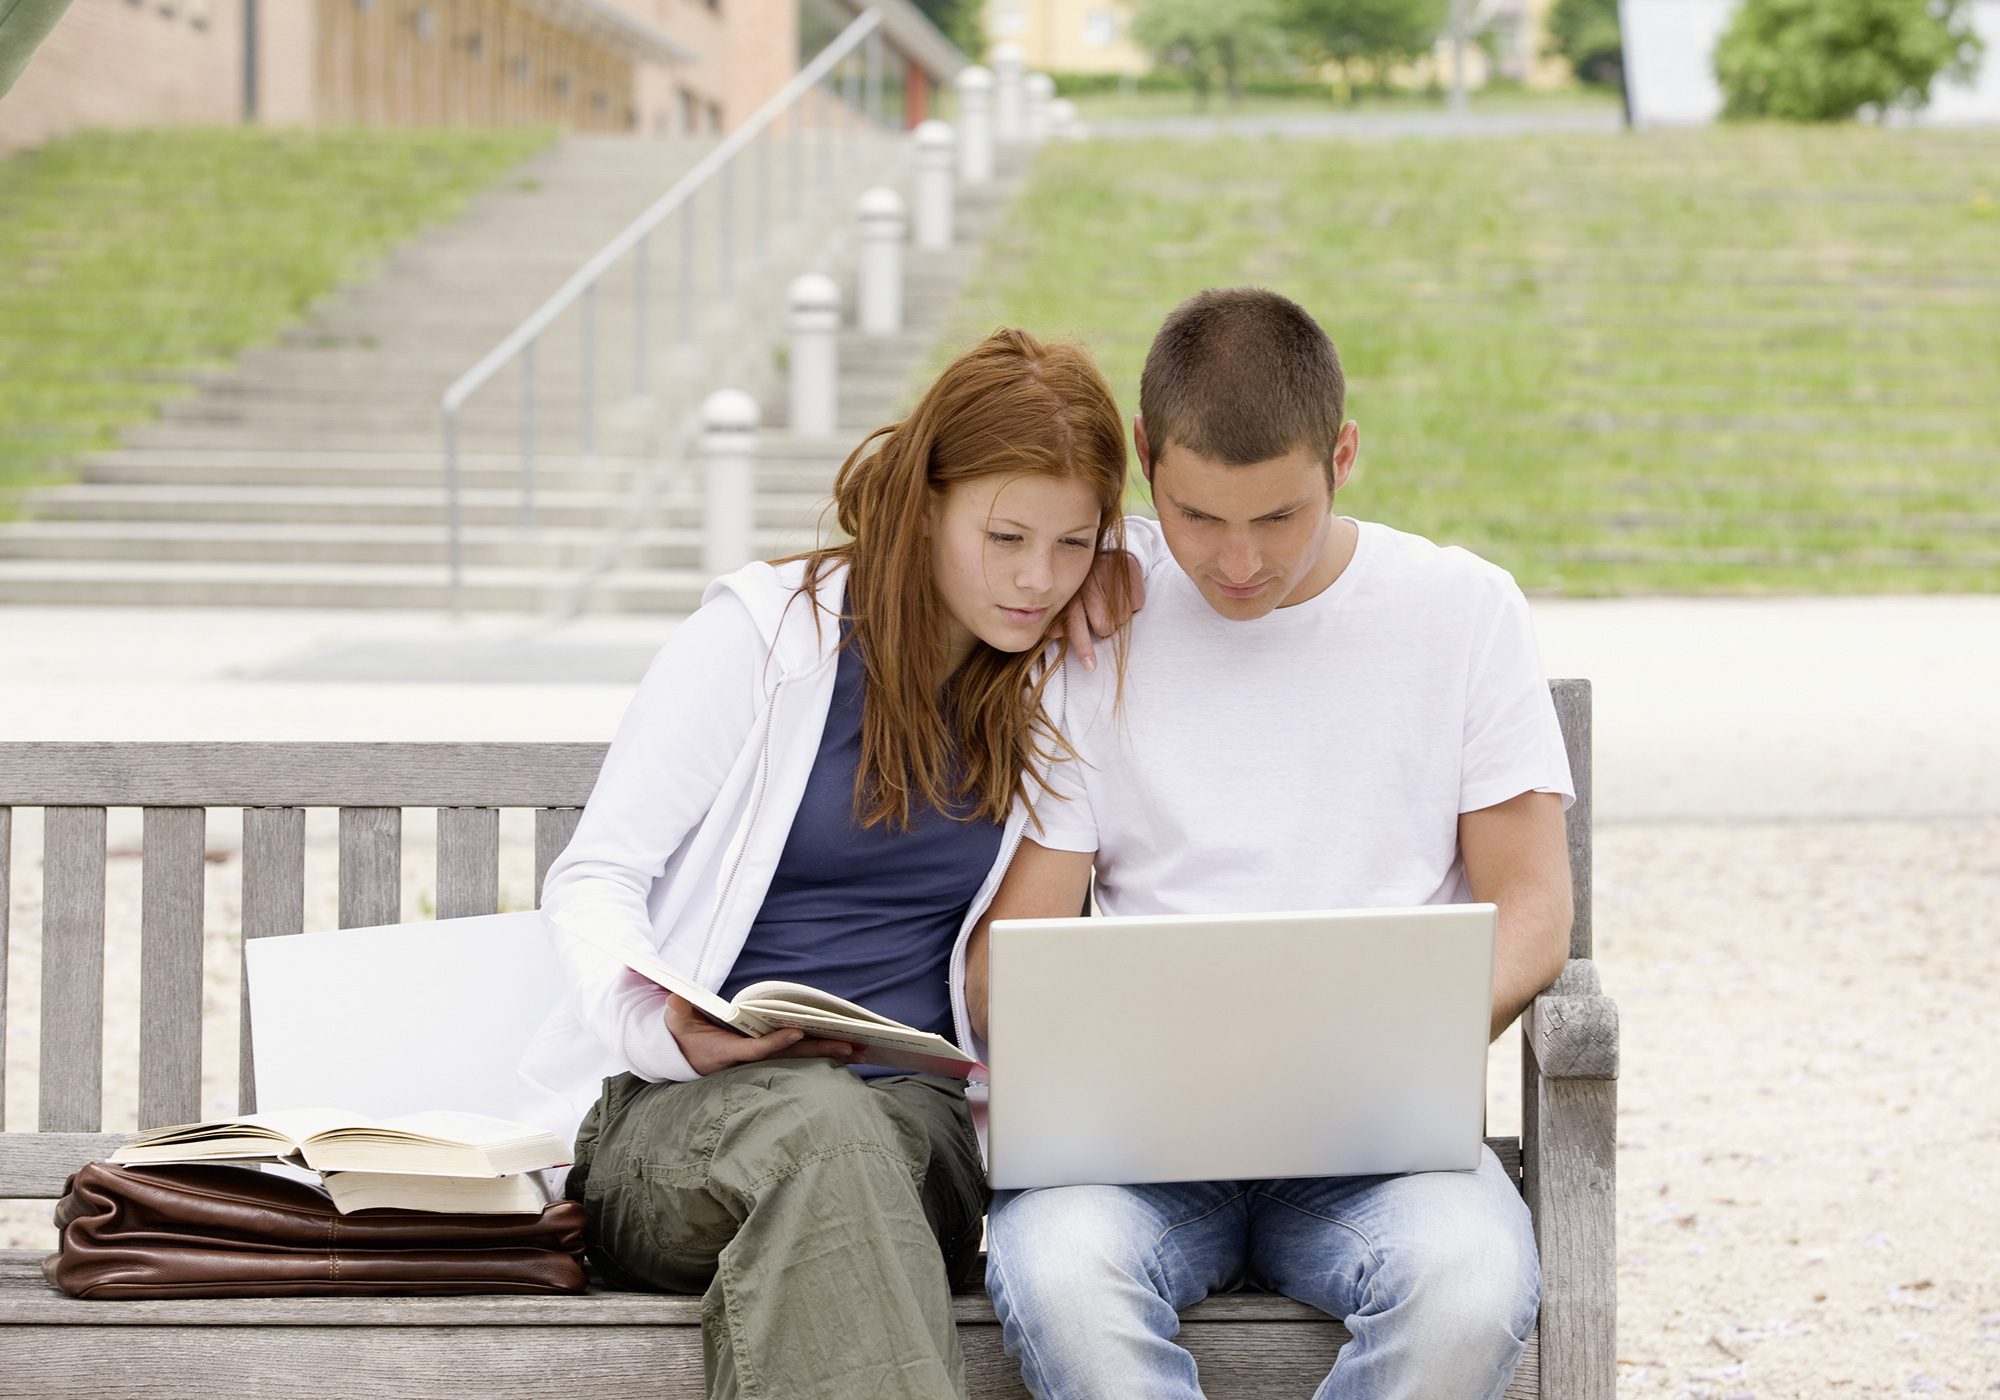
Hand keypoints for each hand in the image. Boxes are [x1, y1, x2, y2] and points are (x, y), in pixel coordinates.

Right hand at [665, 994, 860, 1076]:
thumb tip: (676, 1001)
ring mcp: (762, 1062)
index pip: (756, 1049)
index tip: (796, 1033)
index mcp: (727, 1052)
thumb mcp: (677, 1022)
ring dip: (830, 1054)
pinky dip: (822, 1052)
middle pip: (790, 1057)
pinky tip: (847, 1051)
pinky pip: (800, 1056)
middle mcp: (750, 1061)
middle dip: (821, 1050)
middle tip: (851, 1047)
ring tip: (861, 1051)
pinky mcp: (770, 1059)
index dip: (776, 1043)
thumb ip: (679, 1011)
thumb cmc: (684, 1034)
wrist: (684, 1055)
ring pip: (801, 1058)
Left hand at [1048, 549, 1145, 671]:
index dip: (1083, 647)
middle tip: (1104, 615)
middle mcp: (1090, 583)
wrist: (1109, 553)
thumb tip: (1052, 634)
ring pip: (1122, 618)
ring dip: (1120, 616)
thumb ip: (1064, 618)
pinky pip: (1137, 603)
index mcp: (1073, 592)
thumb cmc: (1088, 583)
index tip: (1090, 667)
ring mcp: (1111, 575)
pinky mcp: (1131, 570)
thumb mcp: (1071, 598)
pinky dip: (1133, 603)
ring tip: (1113, 601)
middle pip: (1104, 626)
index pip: (1077, 624)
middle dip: (1105, 627)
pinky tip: (1125, 593)